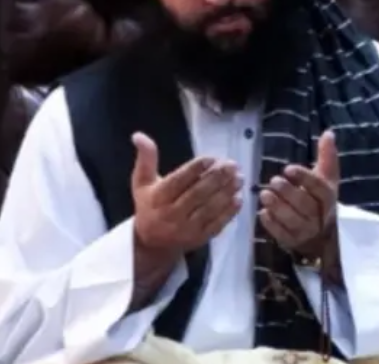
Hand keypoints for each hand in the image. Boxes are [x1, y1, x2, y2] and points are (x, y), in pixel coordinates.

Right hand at [131, 132, 241, 253]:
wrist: (151, 242)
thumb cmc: (149, 205)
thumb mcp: (142, 182)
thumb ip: (146, 158)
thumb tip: (139, 135)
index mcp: (157, 198)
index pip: (178, 181)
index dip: (195, 169)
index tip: (212, 158)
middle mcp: (170, 214)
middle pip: (197, 194)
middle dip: (217, 178)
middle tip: (232, 165)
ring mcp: (186, 229)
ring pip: (209, 209)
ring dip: (227, 192)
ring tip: (239, 178)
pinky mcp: (199, 239)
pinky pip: (216, 224)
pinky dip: (229, 212)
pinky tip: (239, 198)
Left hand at [259, 131, 339, 257]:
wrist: (322, 234)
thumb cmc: (321, 199)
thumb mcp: (327, 177)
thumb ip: (327, 155)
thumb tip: (329, 132)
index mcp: (329, 197)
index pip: (319, 188)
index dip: (304, 178)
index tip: (288, 168)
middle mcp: (320, 216)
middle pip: (305, 205)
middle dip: (288, 192)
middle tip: (273, 181)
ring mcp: (306, 231)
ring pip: (292, 220)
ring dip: (277, 207)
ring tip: (264, 194)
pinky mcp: (293, 242)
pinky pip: (281, 235)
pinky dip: (271, 224)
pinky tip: (262, 213)